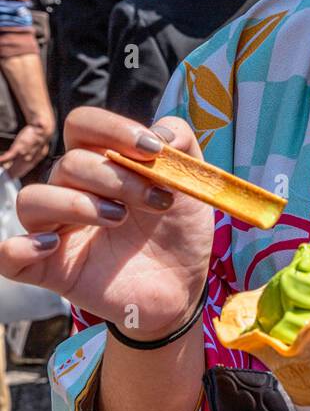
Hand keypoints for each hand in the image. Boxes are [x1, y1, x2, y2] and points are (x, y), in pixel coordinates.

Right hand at [0, 107, 213, 338]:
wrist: (184, 285)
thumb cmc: (179, 229)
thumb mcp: (191, 183)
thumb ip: (183, 145)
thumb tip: (161, 132)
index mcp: (102, 162)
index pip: (82, 125)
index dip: (112, 128)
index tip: (153, 150)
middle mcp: (73, 190)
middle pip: (69, 163)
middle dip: (117, 177)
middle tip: (155, 202)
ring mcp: (58, 229)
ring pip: (32, 199)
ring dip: (77, 204)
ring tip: (119, 219)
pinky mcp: (52, 269)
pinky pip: (9, 256)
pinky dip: (19, 247)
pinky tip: (51, 245)